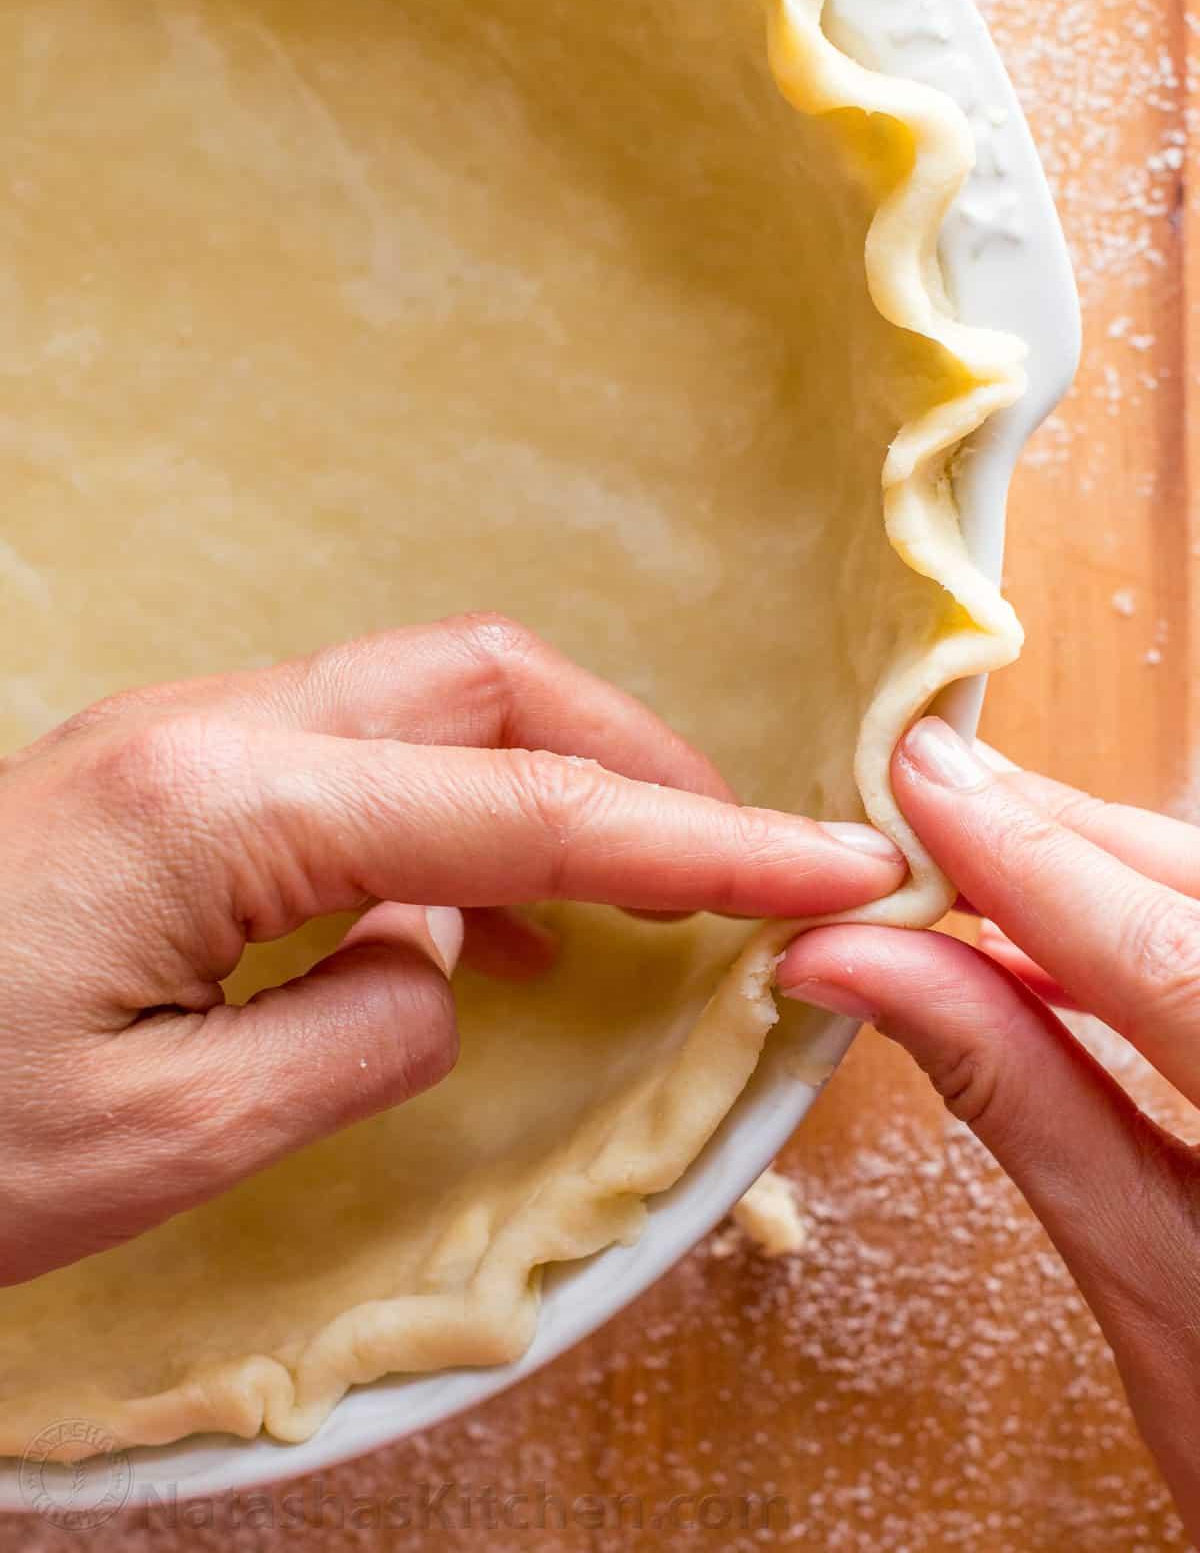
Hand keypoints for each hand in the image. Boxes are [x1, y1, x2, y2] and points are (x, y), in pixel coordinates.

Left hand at [1, 612, 903, 1287]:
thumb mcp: (158, 1142)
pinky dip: (463, 812)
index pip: (528, 808)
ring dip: (555, 776)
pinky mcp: (166, 777)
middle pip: (486, 678)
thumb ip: (356, 1034)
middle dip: (639, 756)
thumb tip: (447, 963)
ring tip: (639, 895)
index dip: (704, 842)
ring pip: (427, 700)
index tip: (837, 862)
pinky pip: (359, 754)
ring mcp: (184, 737)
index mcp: (227, 803)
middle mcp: (216, 727)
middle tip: (743, 859)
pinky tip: (480, 918)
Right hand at [777, 718, 1199, 1537]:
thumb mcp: (1149, 1285)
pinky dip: (1139, 919)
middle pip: (1197, 890)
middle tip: (921, 789)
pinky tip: (1053, 929)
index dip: (1030, 855)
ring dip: (1092, 865)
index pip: (1169, 955)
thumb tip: (859, 965)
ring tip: (964, 849)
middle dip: (1057, 832)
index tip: (921, 779)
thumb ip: (1015, 1098)